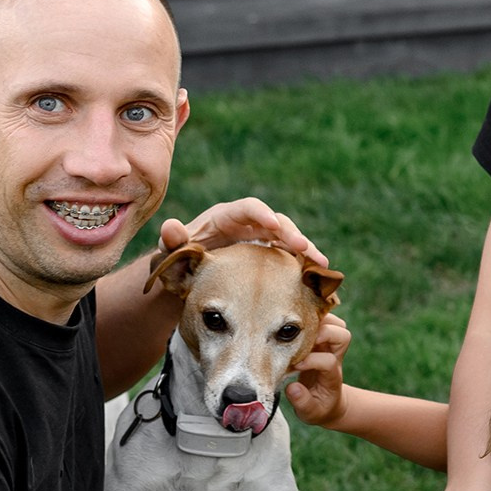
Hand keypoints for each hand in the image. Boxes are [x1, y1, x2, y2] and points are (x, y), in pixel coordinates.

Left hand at [157, 197, 325, 268]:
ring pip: (289, 241)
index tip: (274, 225)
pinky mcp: (271, 259)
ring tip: (320, 266)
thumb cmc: (180, 263)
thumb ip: (171, 242)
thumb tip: (170, 227)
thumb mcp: (172, 254)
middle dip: (292, 234)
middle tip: (304, 249)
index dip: (262, 214)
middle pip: (276, 223)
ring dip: (306, 252)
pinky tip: (318, 281)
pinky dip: (304, 268)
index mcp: (226, 217)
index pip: (248, 208)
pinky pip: (291, 259)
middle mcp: (249, 226)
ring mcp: (263, 242)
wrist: (190, 278)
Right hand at [287, 313, 349, 428]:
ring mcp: (329, 346)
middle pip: (342, 335)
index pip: (328, 361)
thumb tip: (293, 388)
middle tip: (300, 339)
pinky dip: (311, 316)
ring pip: (335, 323)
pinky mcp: (321, 340)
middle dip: (323, 333)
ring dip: (318, 320)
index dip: (312, 360)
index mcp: (332, 375)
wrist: (328, 403)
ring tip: (297, 327)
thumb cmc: (317, 408)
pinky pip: (323, 320)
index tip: (295, 366)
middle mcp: (334, 357)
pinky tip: (294, 323)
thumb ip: (302, 402)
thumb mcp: (310, 412)